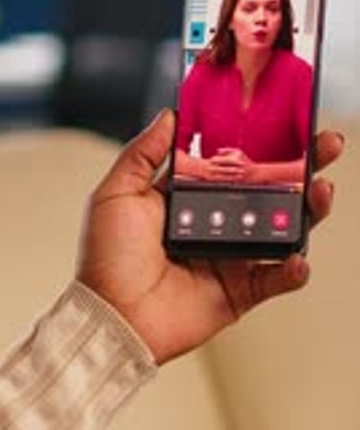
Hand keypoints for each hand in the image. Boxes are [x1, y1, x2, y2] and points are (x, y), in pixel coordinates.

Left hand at [76, 110, 342, 364]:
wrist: (109, 315)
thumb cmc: (106, 256)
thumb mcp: (116, 192)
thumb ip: (144, 152)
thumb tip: (170, 115)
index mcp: (188, 195)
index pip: (233, 161)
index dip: (260, 142)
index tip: (286, 119)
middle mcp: (215, 221)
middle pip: (267, 190)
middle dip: (301, 167)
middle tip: (324, 144)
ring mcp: (230, 256)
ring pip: (280, 228)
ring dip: (307, 210)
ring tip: (321, 192)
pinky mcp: (238, 291)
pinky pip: (274, 278)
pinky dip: (291, 269)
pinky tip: (298, 257)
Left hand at [205, 147, 257, 182]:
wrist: (255, 173)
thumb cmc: (245, 161)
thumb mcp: (238, 152)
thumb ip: (227, 150)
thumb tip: (217, 150)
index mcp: (236, 159)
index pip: (224, 159)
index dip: (216, 160)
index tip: (210, 160)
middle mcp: (237, 167)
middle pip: (223, 167)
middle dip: (214, 167)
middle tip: (207, 167)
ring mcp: (237, 175)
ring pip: (224, 175)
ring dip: (216, 174)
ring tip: (210, 173)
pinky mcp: (237, 181)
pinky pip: (227, 180)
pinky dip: (221, 180)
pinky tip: (215, 179)